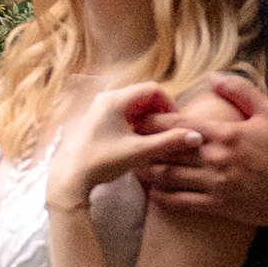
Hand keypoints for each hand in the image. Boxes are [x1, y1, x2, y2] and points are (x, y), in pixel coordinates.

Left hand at [47, 80, 179, 212]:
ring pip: (133, 105)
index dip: (169, 104)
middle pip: (143, 96)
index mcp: (116, 99)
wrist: (70, 177)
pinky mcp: (97, 119)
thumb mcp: (139, 152)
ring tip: (155, 138)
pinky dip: (135, 123)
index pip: (153, 89)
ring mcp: (100, 108)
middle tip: (168, 132)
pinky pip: (123, 113)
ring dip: (148, 118)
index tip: (176, 124)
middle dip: (159, 112)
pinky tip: (139, 141)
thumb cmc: (102, 162)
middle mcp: (107, 98)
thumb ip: (168, 142)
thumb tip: (196, 136)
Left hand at [140, 76, 267, 230]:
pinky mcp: (217, 205)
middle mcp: (214, 158)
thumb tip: (213, 77)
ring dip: (148, 171)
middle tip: (128, 141)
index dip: (155, 120)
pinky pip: (180, 202)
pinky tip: (153, 194)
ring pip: (169, 177)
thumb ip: (240, 91)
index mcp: (224, 133)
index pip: (179, 123)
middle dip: (144, 144)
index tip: (140, 117)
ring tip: (134, 166)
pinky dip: (162, 198)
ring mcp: (214, 183)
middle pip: (167, 150)